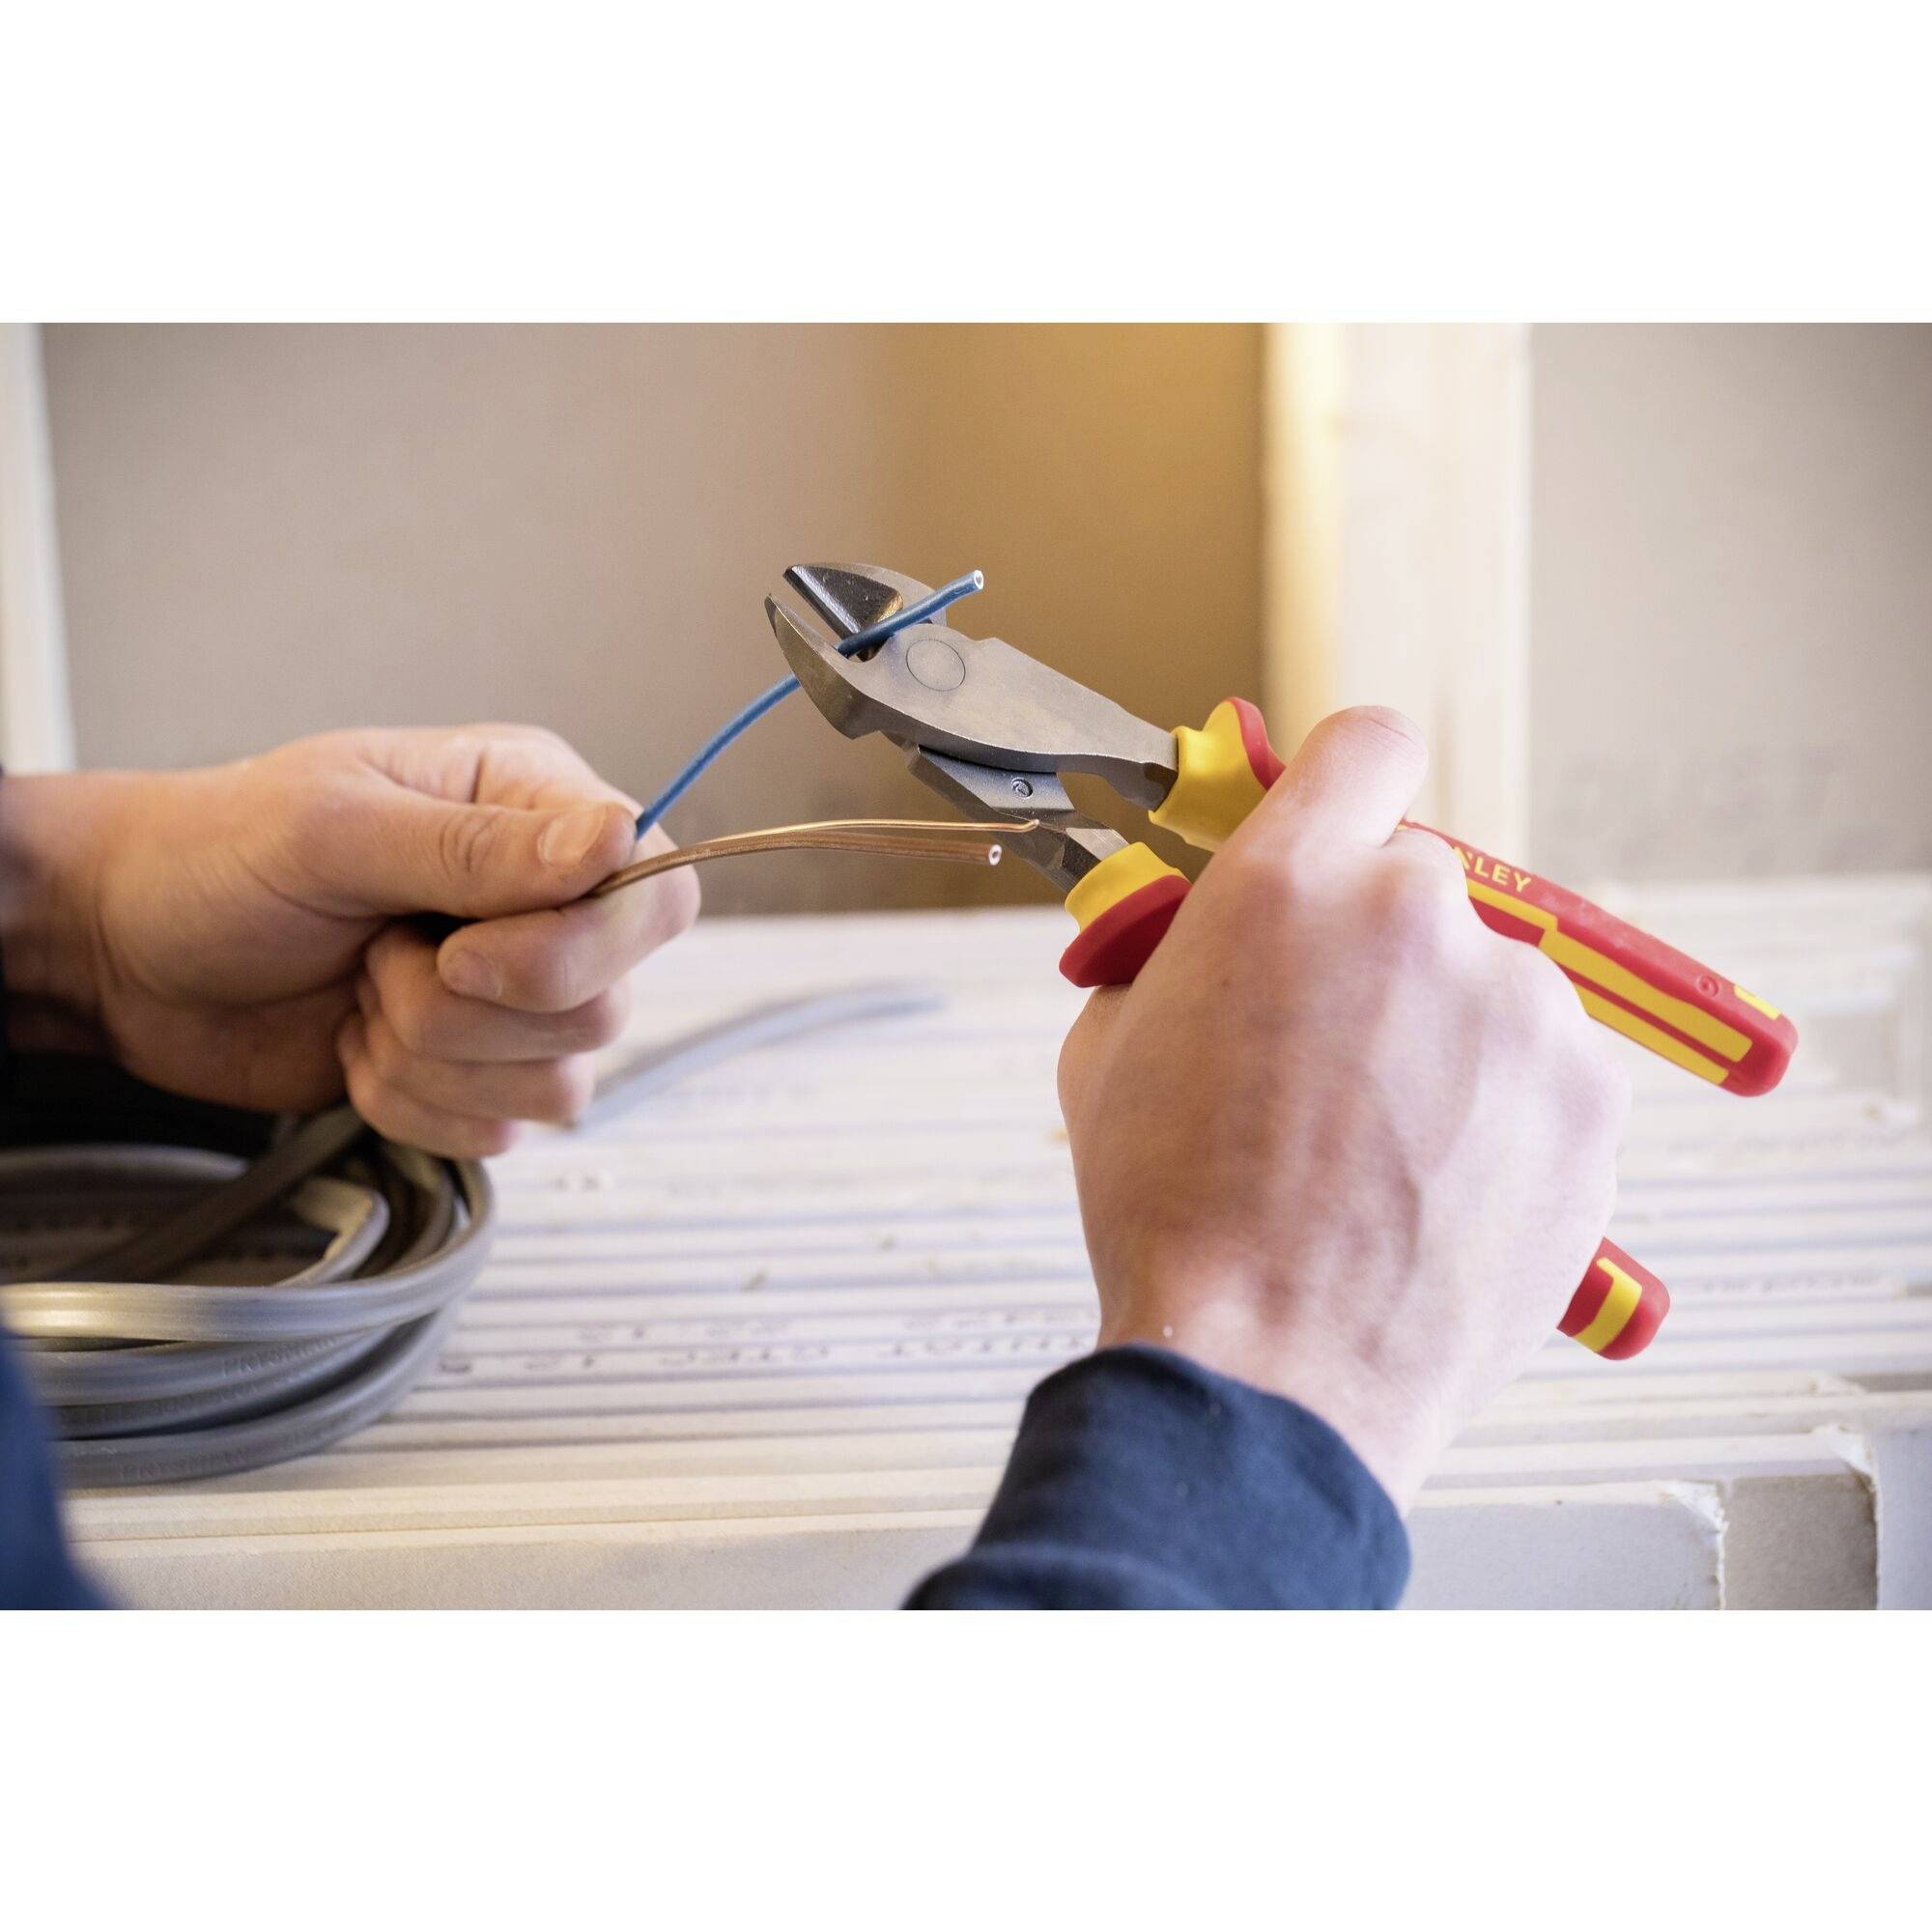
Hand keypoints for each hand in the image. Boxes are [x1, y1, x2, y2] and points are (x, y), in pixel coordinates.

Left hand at [0, 726, 698, 1154]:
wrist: (125, 951)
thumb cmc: (215, 857)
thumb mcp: (337, 828)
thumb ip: (482, 847)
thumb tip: (617, 835)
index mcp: (531, 806)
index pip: (653, 891)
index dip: (585, 946)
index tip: (467, 953)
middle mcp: (541, 902)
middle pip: (605, 1005)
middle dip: (468, 1010)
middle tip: (383, 955)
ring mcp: (511, 996)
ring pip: (559, 1083)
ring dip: (432, 1057)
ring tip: (363, 995)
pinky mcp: (472, 1072)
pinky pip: (499, 1131)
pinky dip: (411, 1104)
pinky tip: (356, 1045)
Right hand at [1055, 707, 1628, 1508]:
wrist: (1270, 1373)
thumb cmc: (1175, 1216)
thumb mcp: (1111, 1044)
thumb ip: (1174, 945)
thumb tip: (1206, 919)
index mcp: (1288, 883)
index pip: (1364, 745)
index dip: (1345, 785)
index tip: (1339, 828)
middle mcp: (1418, 916)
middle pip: (1421, 880)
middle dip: (1378, 945)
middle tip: (1331, 1045)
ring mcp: (1521, 1008)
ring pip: (1490, 981)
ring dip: (1446, 1034)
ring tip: (1380, 1149)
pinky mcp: (1589, 1099)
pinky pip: (1546, 1067)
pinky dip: (1504, 1111)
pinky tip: (1435, 1188)